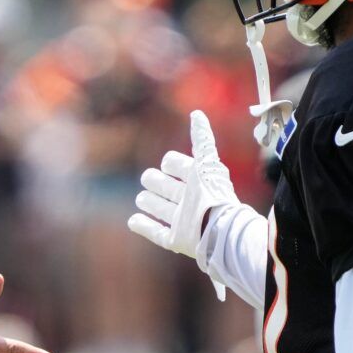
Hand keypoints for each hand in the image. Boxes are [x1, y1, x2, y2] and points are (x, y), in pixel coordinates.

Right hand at [128, 111, 240, 280]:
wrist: (219, 228)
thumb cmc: (212, 194)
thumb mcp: (207, 162)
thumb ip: (202, 139)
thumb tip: (197, 112)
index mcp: (197, 182)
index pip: (173, 165)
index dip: (171, 163)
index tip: (173, 167)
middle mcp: (188, 201)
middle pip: (161, 186)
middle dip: (155, 182)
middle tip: (154, 182)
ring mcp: (182, 221)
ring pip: (157, 207)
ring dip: (148, 202)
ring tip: (145, 199)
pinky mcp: (176, 240)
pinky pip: (156, 233)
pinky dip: (143, 226)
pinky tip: (133, 220)